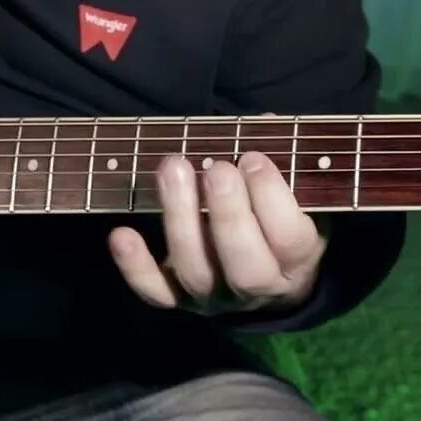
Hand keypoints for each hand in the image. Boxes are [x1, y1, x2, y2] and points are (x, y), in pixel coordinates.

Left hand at [109, 149, 327, 315]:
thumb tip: (264, 121)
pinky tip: (122, 234)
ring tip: (172, 169)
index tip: (252, 158)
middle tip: (217, 169)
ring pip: (196, 272)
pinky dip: (135, 267)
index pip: (290, 239)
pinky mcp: (179, 298)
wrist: (267, 275)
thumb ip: (284, 159)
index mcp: (297, 261)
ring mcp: (216, 296)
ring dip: (180, 220)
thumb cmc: (280, 217)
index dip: (272, 199)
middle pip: (246, 267)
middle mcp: (258, 287)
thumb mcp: (298, 192)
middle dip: (229, 214)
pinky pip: (155, 292)